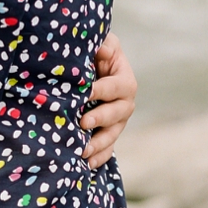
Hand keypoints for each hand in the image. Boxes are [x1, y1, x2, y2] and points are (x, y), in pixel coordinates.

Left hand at [81, 32, 136, 168]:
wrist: (87, 69)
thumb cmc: (93, 53)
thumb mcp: (102, 43)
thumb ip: (104, 44)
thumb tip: (103, 51)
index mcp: (124, 80)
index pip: (117, 86)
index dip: (102, 89)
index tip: (85, 92)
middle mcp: (125, 103)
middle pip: (118, 113)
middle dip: (101, 118)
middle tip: (83, 122)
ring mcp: (117, 121)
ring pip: (113, 135)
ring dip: (98, 144)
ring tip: (82, 151)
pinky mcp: (107, 133)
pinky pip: (107, 149)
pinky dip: (99, 157)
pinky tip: (86, 164)